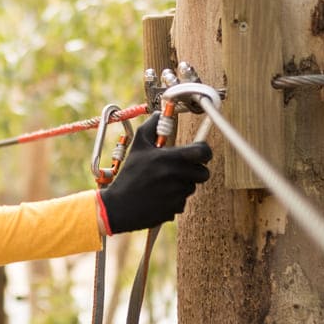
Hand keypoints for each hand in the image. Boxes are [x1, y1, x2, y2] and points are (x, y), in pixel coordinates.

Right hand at [98, 112, 211, 233]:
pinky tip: (159, 197)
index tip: (200, 153)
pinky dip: (174, 200)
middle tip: (182, 169)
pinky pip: (183, 202)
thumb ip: (150, 127)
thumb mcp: (137, 147)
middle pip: (203, 173)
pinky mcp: (175, 209)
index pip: (202, 152)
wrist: (119, 206)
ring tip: (163, 184)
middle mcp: (176, 176)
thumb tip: (158, 114)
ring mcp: (177, 194)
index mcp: (169, 158)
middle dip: (196, 171)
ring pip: (192, 187)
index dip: (205, 151)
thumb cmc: (129, 174)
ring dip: (182, 185)